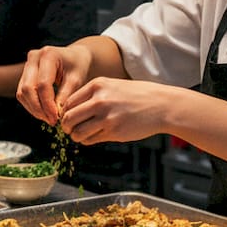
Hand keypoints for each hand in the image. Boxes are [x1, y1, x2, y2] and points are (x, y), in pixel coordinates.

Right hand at [16, 44, 93, 124]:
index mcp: (48, 55)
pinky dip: (31, 105)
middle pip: (28, 88)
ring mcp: (27, 64)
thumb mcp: (76, 79)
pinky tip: (43, 112)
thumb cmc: (77, 67)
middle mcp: (34, 57)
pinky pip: (22, 93)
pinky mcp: (24, 73)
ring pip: (22, 92)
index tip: (56, 118)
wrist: (74, 57)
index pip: (43, 84)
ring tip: (48, 118)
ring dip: (33, 108)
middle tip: (51, 121)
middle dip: (38, 108)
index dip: (48, 104)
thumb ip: (66, 95)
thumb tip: (56, 114)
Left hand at [59, 78, 180, 144]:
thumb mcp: (113, 86)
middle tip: (69, 129)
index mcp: (97, 85)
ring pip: (77, 132)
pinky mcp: (114, 131)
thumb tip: (70, 111)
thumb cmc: (137, 96)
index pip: (68, 102)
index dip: (65, 113)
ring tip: (80, 135)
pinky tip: (93, 137)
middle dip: (66, 126)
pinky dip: (87, 141)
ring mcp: (107, 117)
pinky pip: (91, 140)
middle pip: (69, 118)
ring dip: (75, 136)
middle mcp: (100, 100)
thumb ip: (93, 96)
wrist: (161, 105)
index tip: (68, 118)